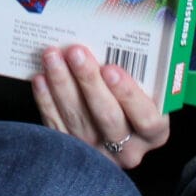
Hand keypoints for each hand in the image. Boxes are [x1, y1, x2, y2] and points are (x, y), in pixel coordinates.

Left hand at [31, 44, 168, 170]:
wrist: (113, 133)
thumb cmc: (135, 102)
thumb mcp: (147, 92)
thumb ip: (137, 76)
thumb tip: (112, 41)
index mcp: (154, 133)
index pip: (146, 118)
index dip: (128, 94)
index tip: (111, 69)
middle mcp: (128, 149)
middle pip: (108, 117)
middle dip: (89, 81)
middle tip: (76, 52)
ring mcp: (98, 154)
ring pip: (78, 120)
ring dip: (62, 84)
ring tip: (52, 56)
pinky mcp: (72, 154)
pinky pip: (56, 127)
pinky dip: (47, 101)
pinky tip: (41, 78)